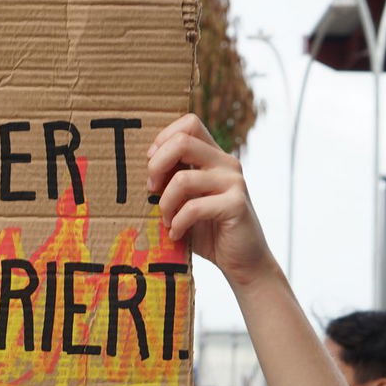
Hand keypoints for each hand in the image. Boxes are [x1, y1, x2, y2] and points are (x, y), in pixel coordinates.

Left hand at [146, 114, 275, 288]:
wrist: (241, 261)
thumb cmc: (207, 230)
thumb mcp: (184, 200)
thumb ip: (171, 180)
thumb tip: (144, 168)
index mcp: (213, 156)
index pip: (188, 124)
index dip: (162, 139)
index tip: (151, 167)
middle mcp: (226, 163)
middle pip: (182, 141)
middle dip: (156, 166)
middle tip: (151, 190)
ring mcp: (233, 182)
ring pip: (182, 178)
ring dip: (164, 203)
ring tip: (165, 220)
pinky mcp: (236, 204)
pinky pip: (194, 207)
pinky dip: (177, 223)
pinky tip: (176, 234)